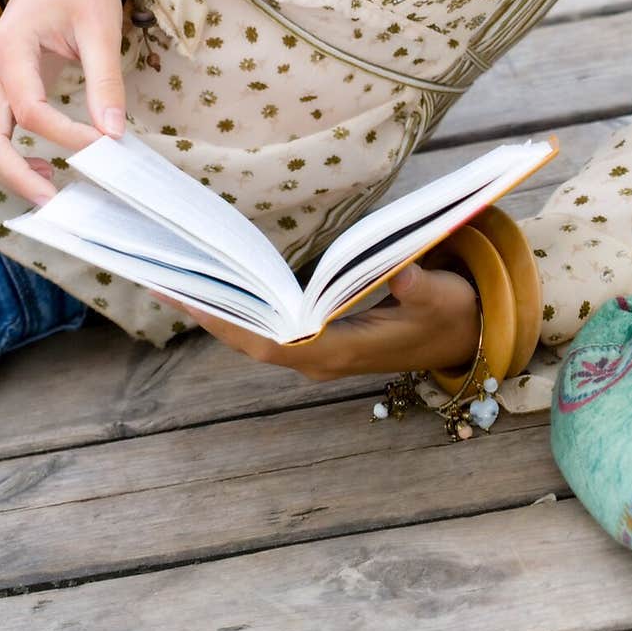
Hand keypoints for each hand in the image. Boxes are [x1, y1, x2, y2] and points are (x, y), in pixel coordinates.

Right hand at [0, 0, 126, 204]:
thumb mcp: (100, 26)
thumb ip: (105, 79)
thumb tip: (114, 133)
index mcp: (11, 49)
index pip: (31, 110)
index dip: (67, 136)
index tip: (106, 147)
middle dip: (16, 174)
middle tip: (54, 200)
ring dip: (12, 171)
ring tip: (53, 191)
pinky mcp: (3, 90)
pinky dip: (15, 156)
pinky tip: (48, 166)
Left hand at [158, 262, 481, 381]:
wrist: (466, 336)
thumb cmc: (451, 314)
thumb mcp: (442, 298)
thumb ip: (420, 287)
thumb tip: (402, 271)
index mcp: (340, 352)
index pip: (271, 343)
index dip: (229, 323)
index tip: (192, 298)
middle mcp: (320, 359)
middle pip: (250, 340)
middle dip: (208, 312)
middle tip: (165, 277)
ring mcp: (318, 352)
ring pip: (255, 336)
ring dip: (219, 311)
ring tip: (180, 277)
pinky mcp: (321, 340)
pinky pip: (269, 328)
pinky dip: (241, 309)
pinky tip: (220, 285)